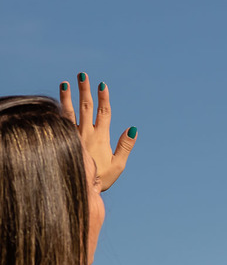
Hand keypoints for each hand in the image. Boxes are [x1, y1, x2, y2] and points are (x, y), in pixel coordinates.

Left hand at [61, 73, 136, 190]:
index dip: (103, 98)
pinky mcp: (64, 141)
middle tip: (83, 75)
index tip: (102, 85)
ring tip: (65, 84)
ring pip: (69, 112)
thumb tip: (132, 128)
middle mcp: (86, 134)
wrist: (81, 188)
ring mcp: (73, 137)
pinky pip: (59, 123)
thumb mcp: (118, 164)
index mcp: (101, 137)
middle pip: (86, 107)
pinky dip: (57, 111)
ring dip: (67, 97)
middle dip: (85, 90)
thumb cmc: (102, 179)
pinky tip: (55, 104)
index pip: (104, 113)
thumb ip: (125, 145)